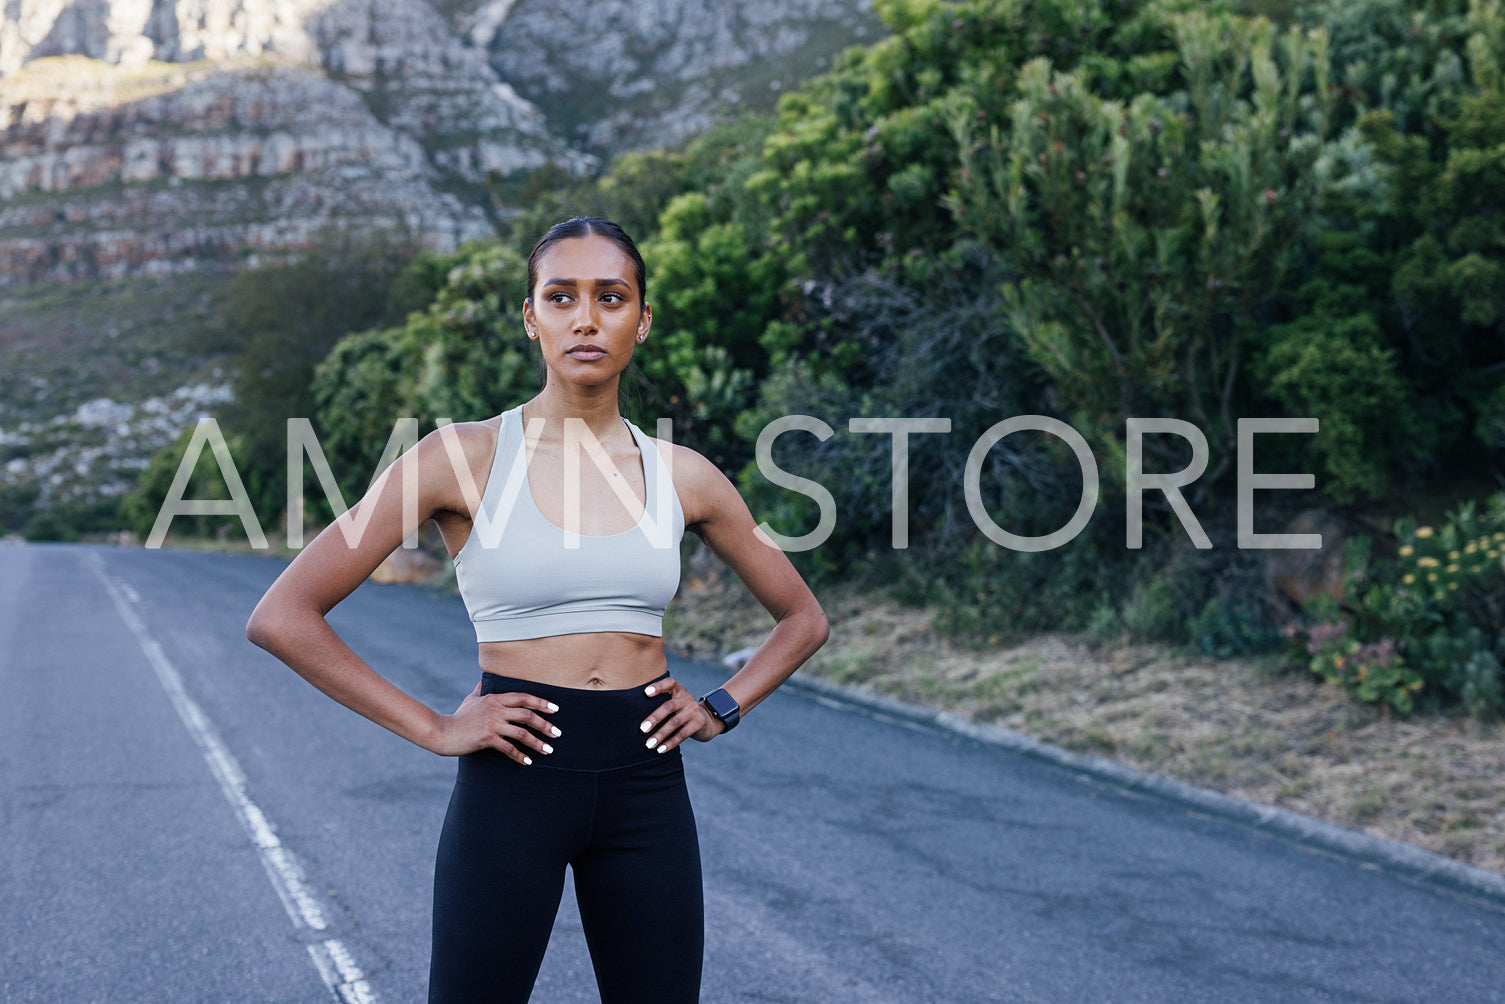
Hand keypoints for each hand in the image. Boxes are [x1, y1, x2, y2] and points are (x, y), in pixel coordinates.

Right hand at [428, 680, 561, 763]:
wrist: (442, 732)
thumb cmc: (459, 717)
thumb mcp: (471, 699)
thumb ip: (481, 689)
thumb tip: (485, 680)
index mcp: (495, 698)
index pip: (523, 697)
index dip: (541, 702)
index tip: (555, 709)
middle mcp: (495, 709)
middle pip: (527, 715)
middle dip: (545, 725)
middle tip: (557, 733)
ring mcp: (491, 724)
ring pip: (521, 733)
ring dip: (537, 742)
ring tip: (549, 750)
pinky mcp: (486, 738)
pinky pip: (508, 748)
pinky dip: (520, 756)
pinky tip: (527, 762)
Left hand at [638, 675, 724, 752]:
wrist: (705, 721)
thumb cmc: (680, 711)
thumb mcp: (673, 702)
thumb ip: (659, 703)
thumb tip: (633, 714)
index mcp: (678, 690)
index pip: (669, 683)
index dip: (658, 686)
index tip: (646, 693)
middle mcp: (687, 697)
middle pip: (669, 706)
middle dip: (654, 718)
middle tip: (642, 729)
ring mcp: (694, 710)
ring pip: (675, 722)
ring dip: (660, 734)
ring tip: (649, 744)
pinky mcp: (699, 722)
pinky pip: (683, 734)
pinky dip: (670, 743)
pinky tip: (661, 749)